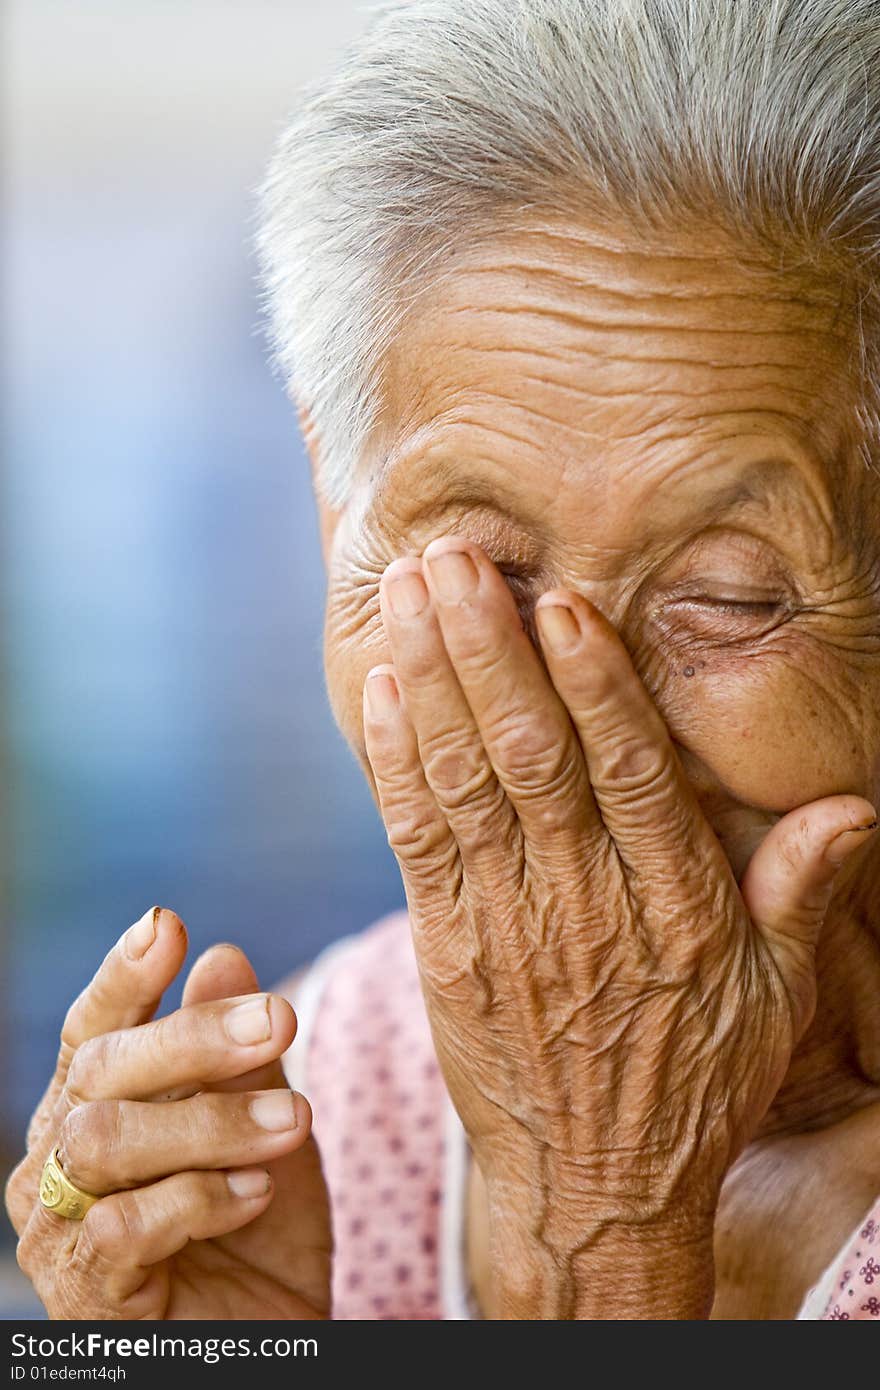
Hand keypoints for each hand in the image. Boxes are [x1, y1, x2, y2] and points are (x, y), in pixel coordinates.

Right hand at [5, 909, 330, 1319]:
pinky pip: (123, 1227)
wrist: (268, 1348)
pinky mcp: (88, 1298)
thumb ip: (242, 1054)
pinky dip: (199, 1199)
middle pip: (99, 1071)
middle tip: (281, 1017)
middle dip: (192, 1037)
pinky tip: (256, 1196)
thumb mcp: (266, 1129)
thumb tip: (222, 952)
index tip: (166, 925)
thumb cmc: (257, 1237)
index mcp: (92, 1112)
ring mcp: (61, 1234)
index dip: (122, 976)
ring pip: (106, 1140)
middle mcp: (57, 1165)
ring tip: (294, 1120)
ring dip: (212, 1122)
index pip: (92, 1030)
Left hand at [362, 537, 876, 1316]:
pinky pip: (414, 839)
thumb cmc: (691, 1082)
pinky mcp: (445, 942)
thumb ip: (798, 896)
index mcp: (672, 907)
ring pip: (462, 781)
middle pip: (530, 757)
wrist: (591, 1186)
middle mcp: (582, 901)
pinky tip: (379, 688)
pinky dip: (393, 761)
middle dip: (488, 651)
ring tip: (410, 590)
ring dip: (430, 679)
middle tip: (457, 557)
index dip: (596, 687)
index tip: (566, 603)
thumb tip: (851, 808)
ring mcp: (504, 920)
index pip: (631, 776)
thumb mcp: (774, 1000)